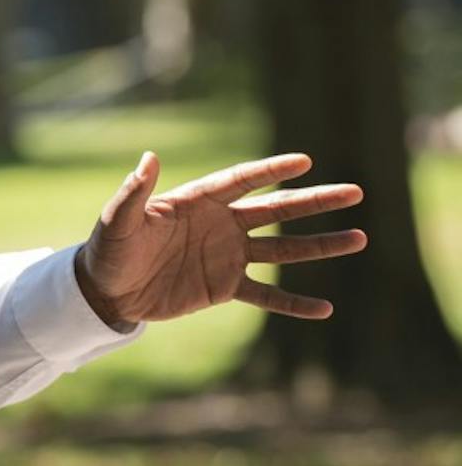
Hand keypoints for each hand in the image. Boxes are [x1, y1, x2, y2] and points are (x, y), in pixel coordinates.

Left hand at [74, 152, 365, 328]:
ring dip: (320, 245)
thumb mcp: (118, 221)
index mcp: (197, 202)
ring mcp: (226, 256)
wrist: (105, 292)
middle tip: (355, 192)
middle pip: (276, 209)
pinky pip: (266, 295)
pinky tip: (325, 308)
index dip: (271, 171)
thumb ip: (135, 192)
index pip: (241, 181)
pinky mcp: (223, 287)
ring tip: (359, 238)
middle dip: (315, 201)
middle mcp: (220, 225)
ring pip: (282, 248)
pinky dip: (293, 303)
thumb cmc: (108, 250)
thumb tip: (148, 157)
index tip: (305, 161)